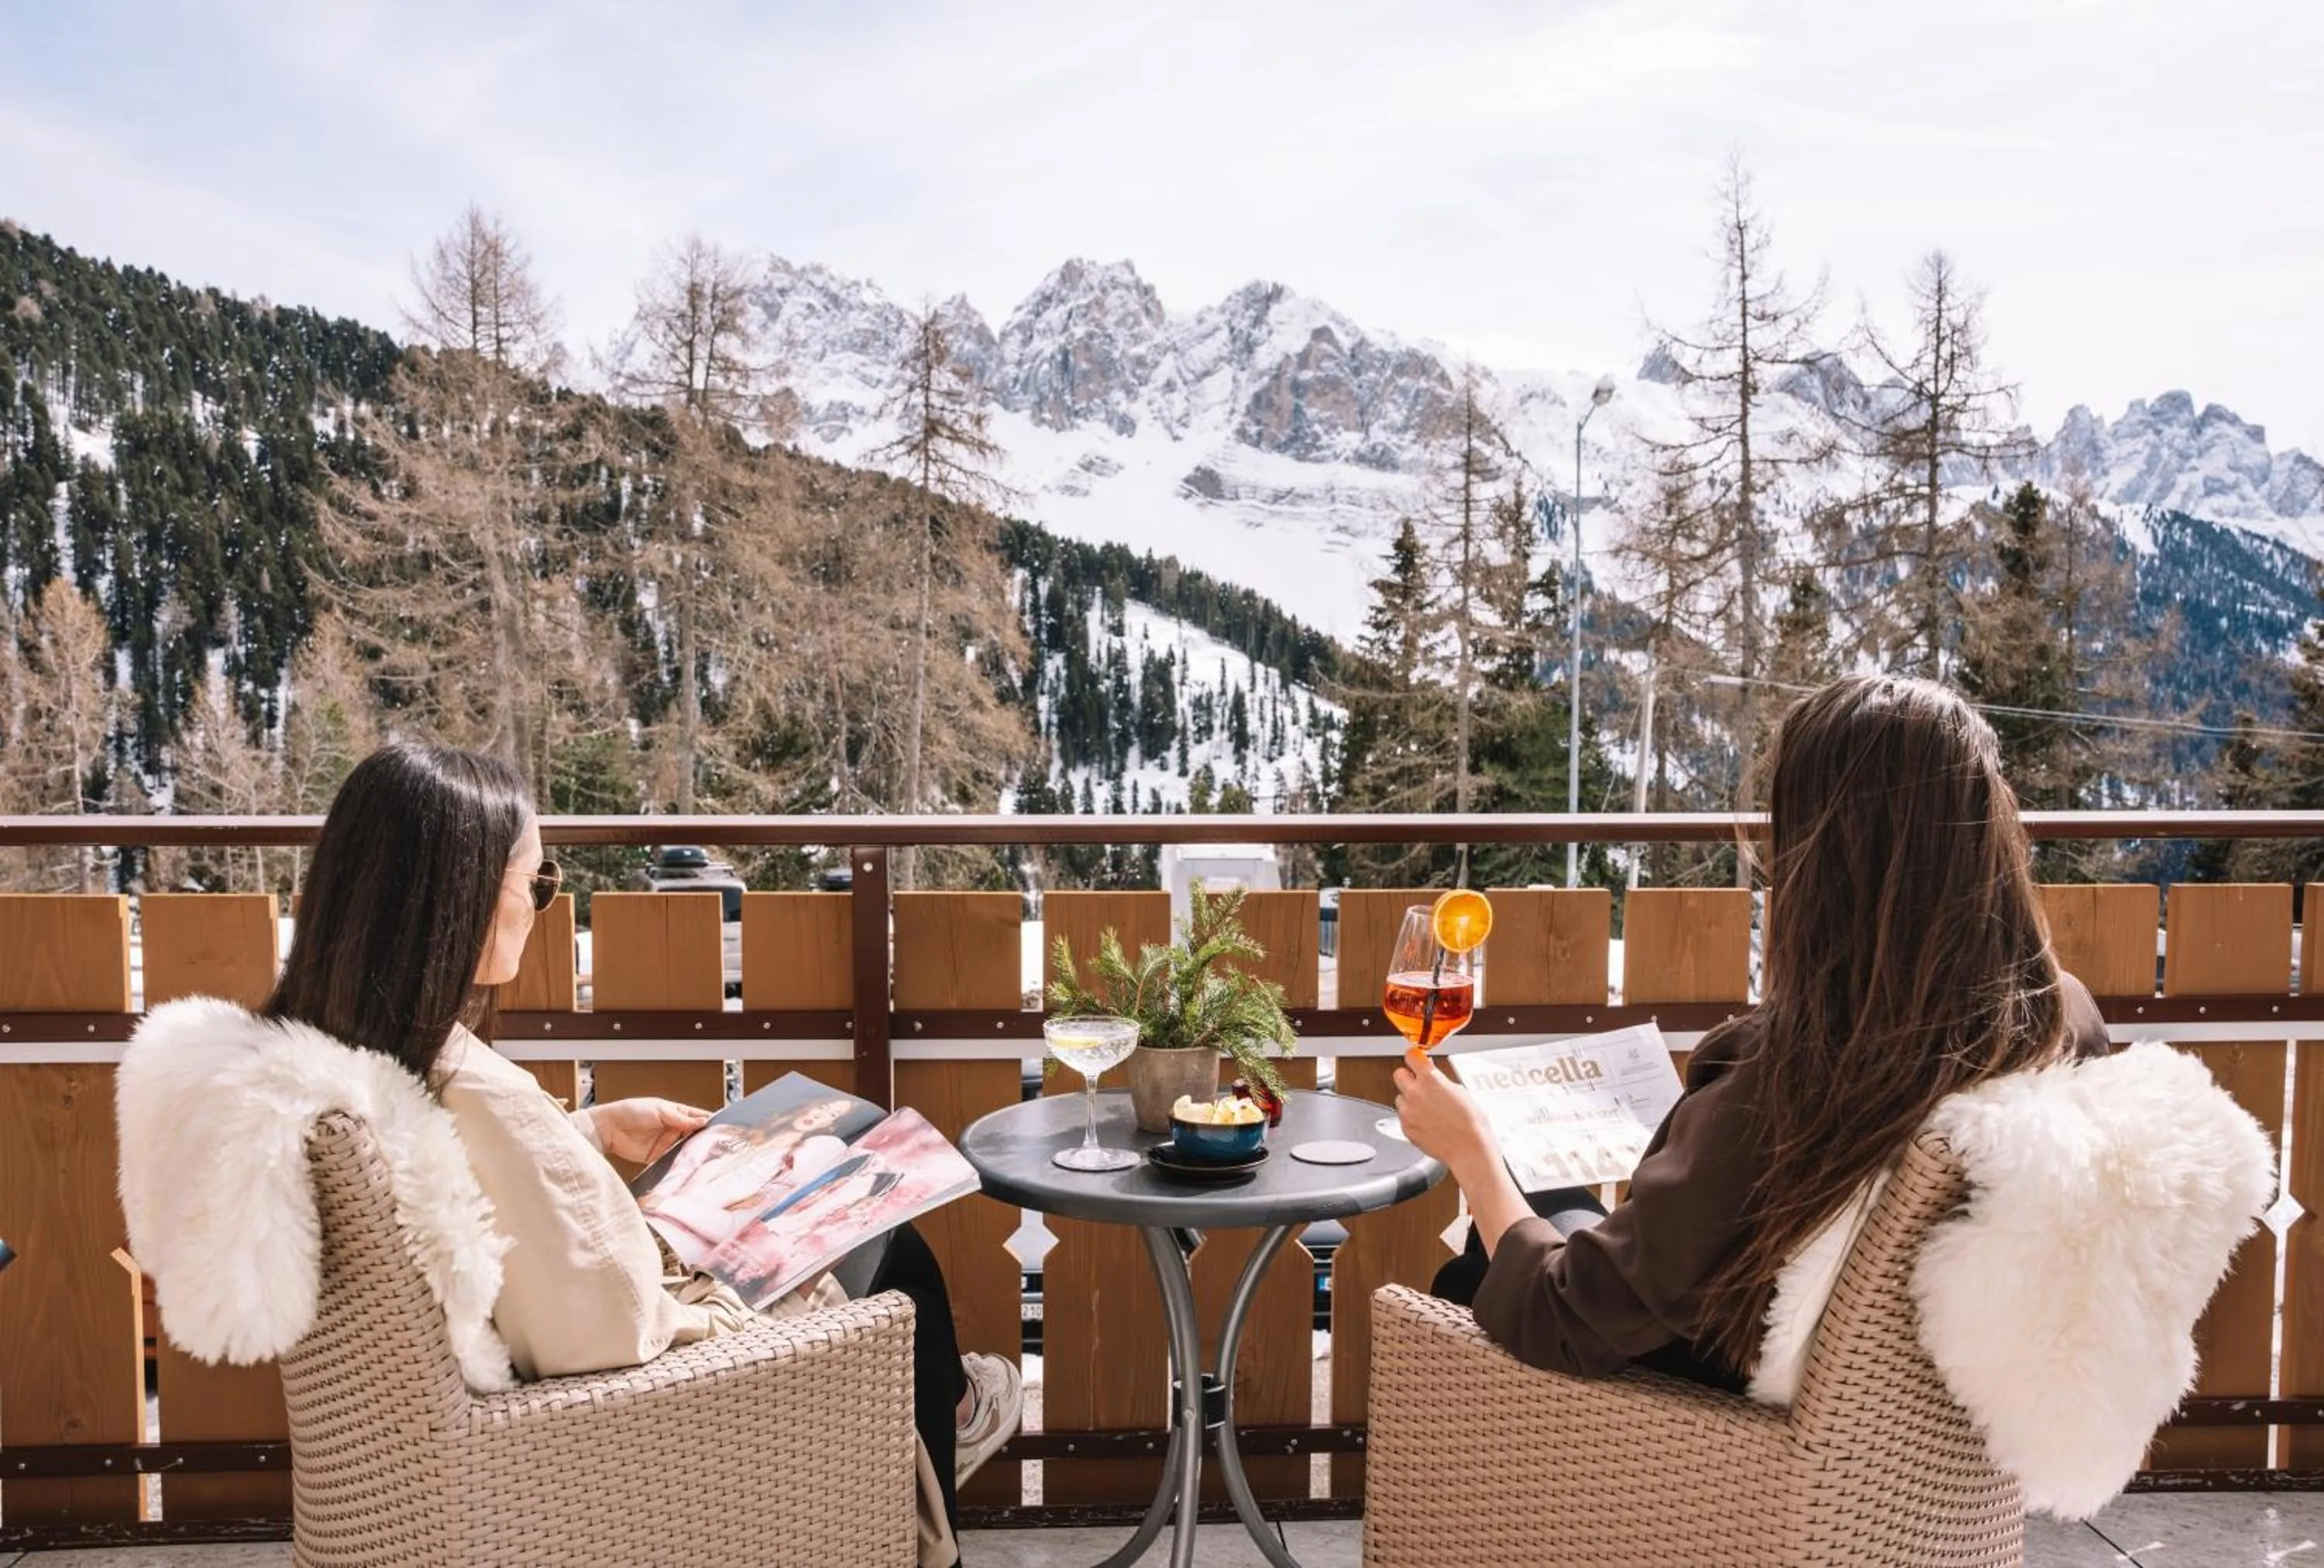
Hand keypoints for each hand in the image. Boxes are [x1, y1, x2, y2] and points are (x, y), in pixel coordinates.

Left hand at [590, 1098, 711, 1164]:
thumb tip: (703, 1121)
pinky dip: (680, 1162)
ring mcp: (667, 1143)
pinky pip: (673, 1160)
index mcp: (676, 1113)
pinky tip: (688, 1164)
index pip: (697, 1116)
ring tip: (706, 1155)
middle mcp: (674, 1128)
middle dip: (705, 1139)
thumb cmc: (631, 1111)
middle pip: (695, 1134)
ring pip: (686, 1149)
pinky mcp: (658, 1157)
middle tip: (718, 1144)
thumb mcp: (660, 1110)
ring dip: (694, 1151)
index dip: (709, 1121)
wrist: (609, 1128)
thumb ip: (682, 1118)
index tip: (723, 1128)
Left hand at [1392, 1050, 1497, 1175]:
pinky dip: (1412, 1117)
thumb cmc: (1471, 1123)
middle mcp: (1415, 1094)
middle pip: (1399, 1074)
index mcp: (1430, 1080)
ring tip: (1428, 1109)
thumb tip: (1430, 1071)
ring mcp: (1408, 1112)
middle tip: (1419, 1084)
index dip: (1414, 1057)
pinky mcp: (1406, 1128)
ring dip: (1410, 1100)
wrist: (1469, 1149)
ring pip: (1400, 1097)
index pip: (1411, 1056)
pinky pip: (1403, 1116)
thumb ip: (1439, 1079)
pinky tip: (1428, 1122)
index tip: (1416, 1059)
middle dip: (1408, 1077)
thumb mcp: (1459, 1091)